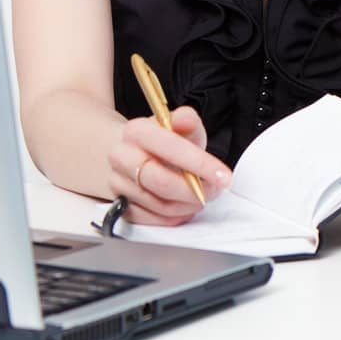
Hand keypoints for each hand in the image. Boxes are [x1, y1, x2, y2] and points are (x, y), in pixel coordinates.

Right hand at [107, 106, 231, 225]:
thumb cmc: (162, 143)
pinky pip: (153, 220)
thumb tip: (186, 119)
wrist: (132, 155)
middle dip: (194, 190)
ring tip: (200, 196)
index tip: (223, 176)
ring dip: (187, 205)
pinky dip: (175, 217)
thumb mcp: (179, 127)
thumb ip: (187, 121)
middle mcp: (121, 156)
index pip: (168, 147)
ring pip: (159, 205)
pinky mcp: (121, 205)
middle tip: (214, 190)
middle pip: (160, 181)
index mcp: (135, 131)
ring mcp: (118, 183)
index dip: (199, 163)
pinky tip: (184, 205)